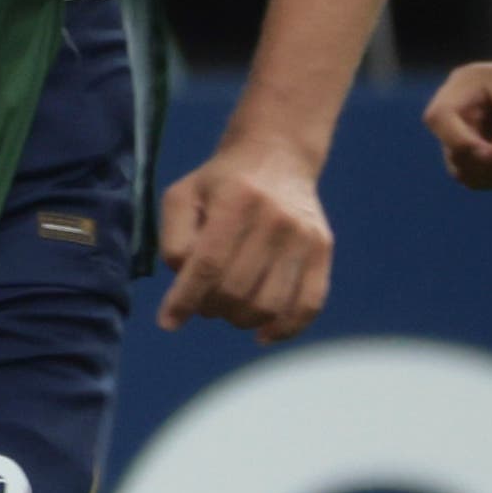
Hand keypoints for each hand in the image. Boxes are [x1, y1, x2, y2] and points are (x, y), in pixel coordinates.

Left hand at [156, 132, 331, 339]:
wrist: (275, 157)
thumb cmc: (217, 184)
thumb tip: (183, 282)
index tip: (168, 323)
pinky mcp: (323, 249)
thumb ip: (174, 240)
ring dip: (239, 319)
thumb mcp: (181, 197)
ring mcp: (304, 235)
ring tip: (226, 307)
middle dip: (209, 307)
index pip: (208, 265)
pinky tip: (262, 335)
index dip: (185, 299)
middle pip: (237, 290)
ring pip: (269, 304)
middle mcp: (275, 219)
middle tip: (200, 301)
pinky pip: (310, 303)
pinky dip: (285, 328)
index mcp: (236, 202)